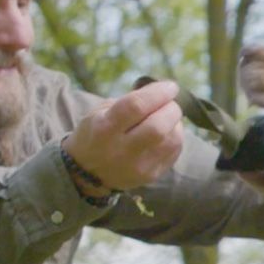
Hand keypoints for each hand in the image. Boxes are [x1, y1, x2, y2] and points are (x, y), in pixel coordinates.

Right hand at [64, 79, 183, 191]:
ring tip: (168, 117)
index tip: (170, 86)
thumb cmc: (97, 132)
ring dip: (176, 123)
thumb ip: (130, 100)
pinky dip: (175, 136)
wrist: (88, 171)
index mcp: (104, 128)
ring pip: (171, 140)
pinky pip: (174, 152)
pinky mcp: (150, 176)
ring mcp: (137, 167)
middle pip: (158, 127)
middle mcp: (121, 150)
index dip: (158, 93)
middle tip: (170, 103)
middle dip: (171, 109)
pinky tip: (168, 132)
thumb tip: (162, 91)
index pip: (136, 106)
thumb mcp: (101, 111)